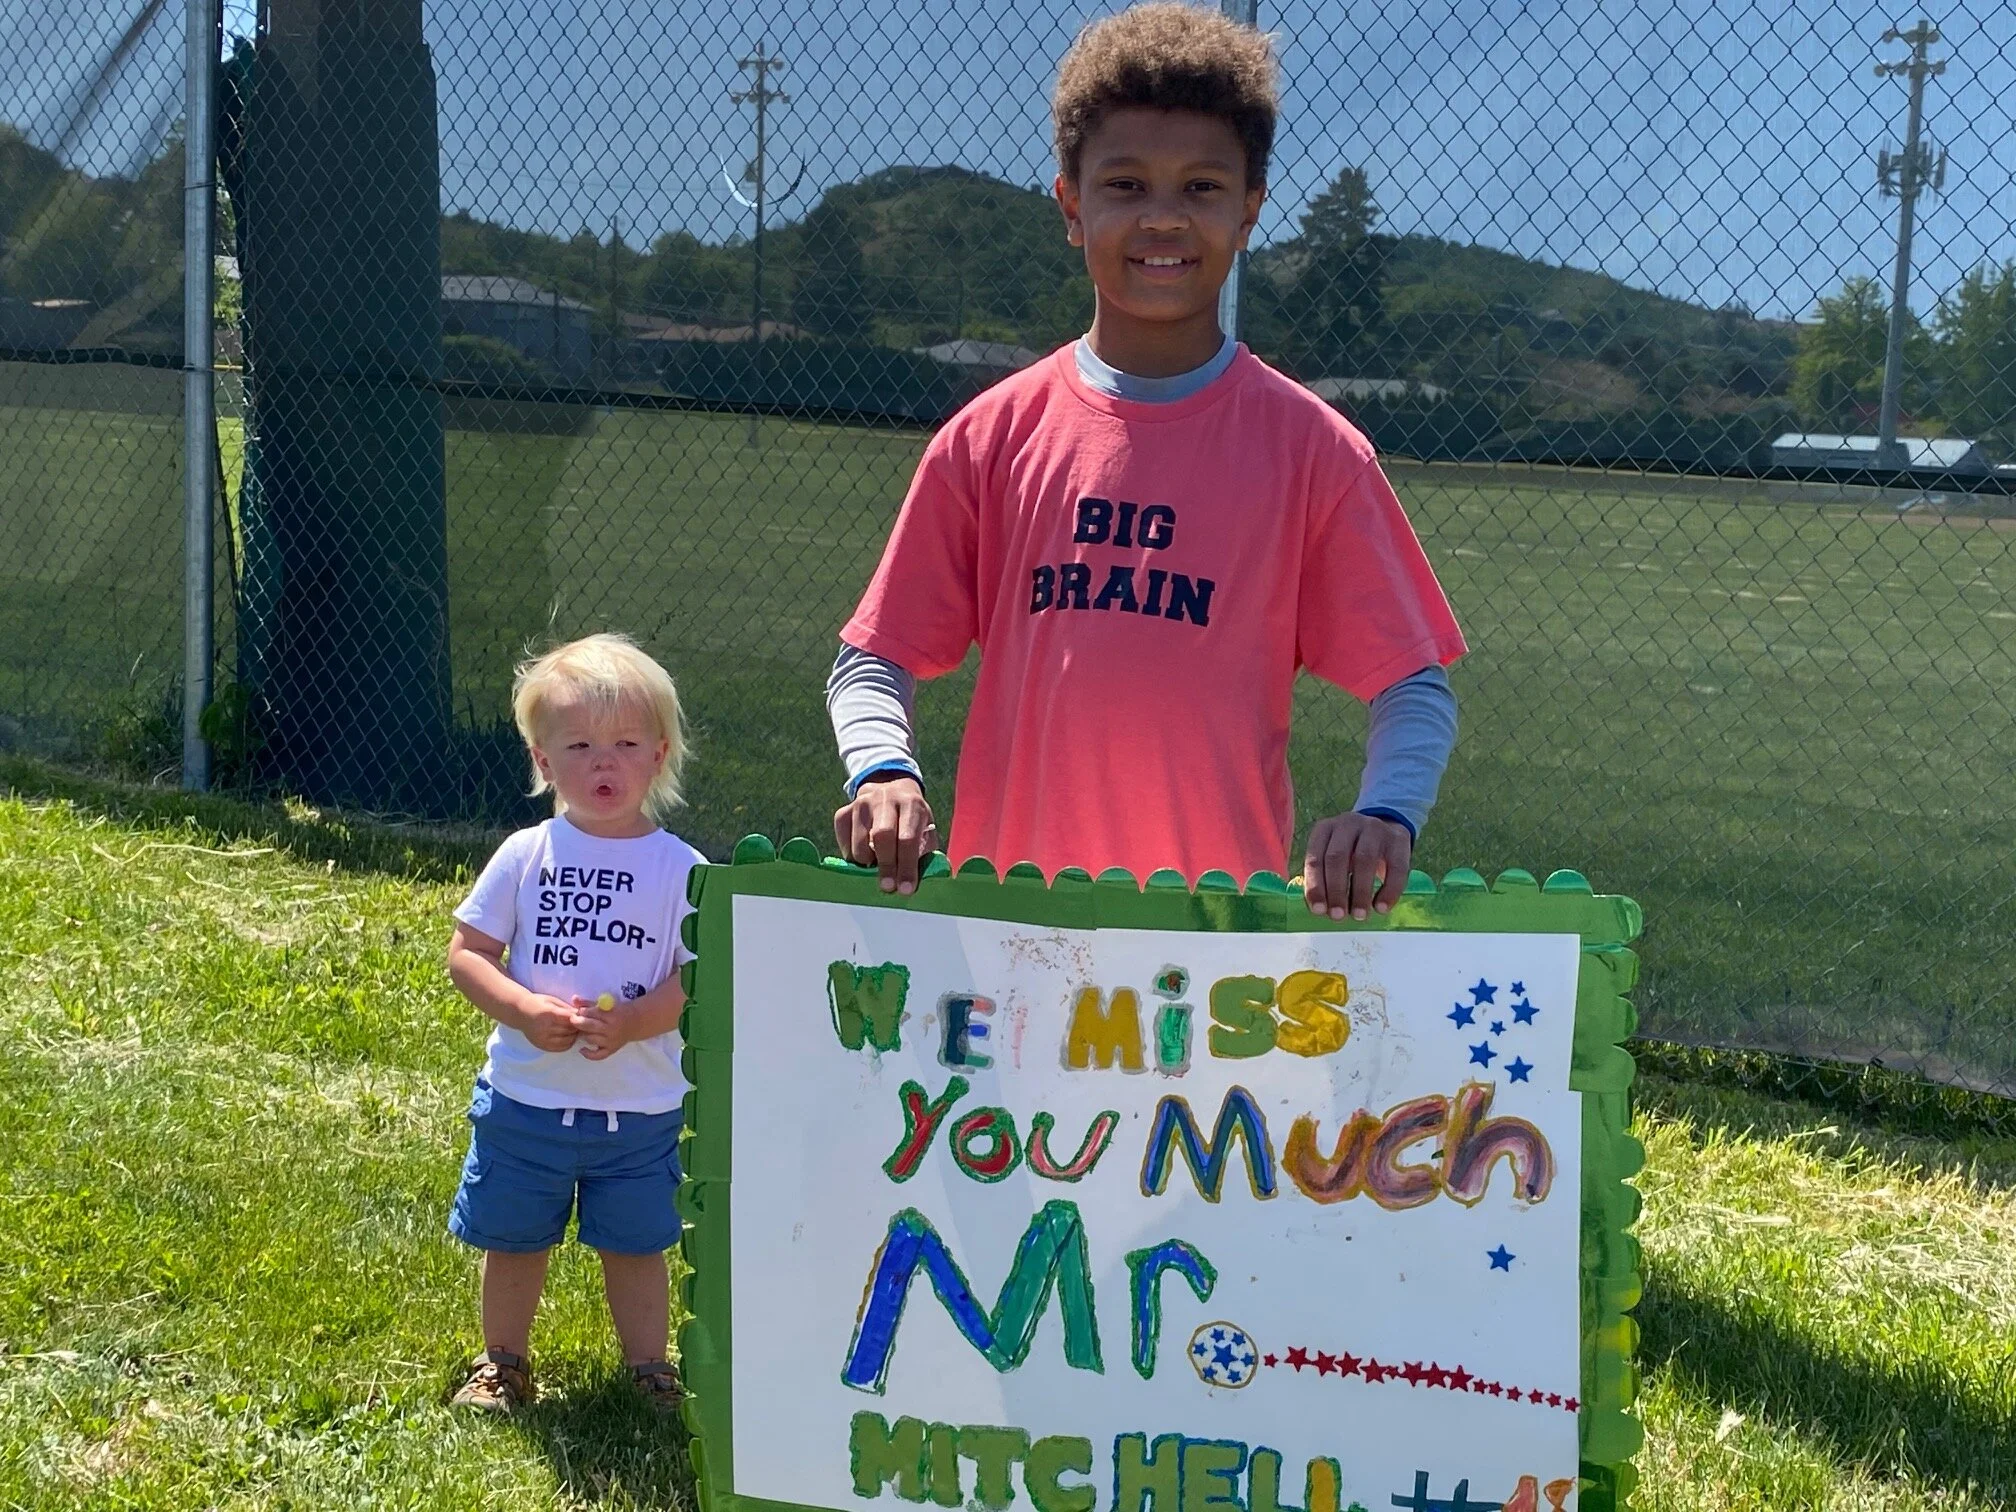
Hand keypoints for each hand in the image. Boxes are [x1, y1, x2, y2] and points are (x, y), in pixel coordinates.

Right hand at [513, 993, 581, 1051]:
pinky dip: (568, 1042)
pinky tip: (567, 1036)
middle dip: (578, 1026)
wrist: (519, 1012)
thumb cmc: (537, 1003)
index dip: (579, 1017)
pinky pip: (561, 1048)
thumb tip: (581, 1014)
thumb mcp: (552, 1001)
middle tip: (581, 1022)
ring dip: (574, 1035)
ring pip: (568, 1040)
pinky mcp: (542, 1046)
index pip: (571, 1019)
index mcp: (548, 1014)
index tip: (582, 1015)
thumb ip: (566, 1008)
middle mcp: (545, 1028)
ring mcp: (543, 1039)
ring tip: (574, 1028)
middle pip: (570, 1030)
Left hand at [570, 994, 635, 1060]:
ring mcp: (611, 1041)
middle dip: (578, 1022)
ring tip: (582, 1030)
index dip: (582, 1011)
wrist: (636, 1023)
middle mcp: (611, 1029)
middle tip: (573, 1019)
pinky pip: (598, 1055)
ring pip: (590, 1039)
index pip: (593, 1013)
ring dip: (583, 1034)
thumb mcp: (606, 1004)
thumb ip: (589, 1002)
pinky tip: (582, 1049)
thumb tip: (574, 999)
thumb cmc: (619, 1011)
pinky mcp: (611, 1050)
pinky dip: (588, 1054)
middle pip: (589, 1026)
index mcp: (612, 1015)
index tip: (578, 1011)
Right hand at [833, 774, 938, 894]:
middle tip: (888, 887)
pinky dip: (854, 858)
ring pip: (859, 844)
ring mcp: (860, 804)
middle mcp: (884, 799)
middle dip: (886, 866)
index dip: (907, 866)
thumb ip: (926, 855)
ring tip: (878, 866)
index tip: (906, 889)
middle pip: (881, 836)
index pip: (907, 838)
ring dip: (868, 864)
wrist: (889, 790)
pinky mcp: (842, 813)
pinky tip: (866, 855)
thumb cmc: (912, 821)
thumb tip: (926, 882)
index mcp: (911, 804)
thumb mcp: (926, 831)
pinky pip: (845, 844)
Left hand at [1303, 812, 1411, 921]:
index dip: (1316, 886)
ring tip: (1359, 915)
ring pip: (1364, 859)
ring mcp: (1374, 828)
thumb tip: (1320, 910)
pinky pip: (1395, 867)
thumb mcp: (1333, 857)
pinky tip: (1381, 908)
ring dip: (1360, 892)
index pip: (1315, 858)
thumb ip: (1324, 878)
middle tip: (1338, 916)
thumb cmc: (1352, 851)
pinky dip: (1388, 891)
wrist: (1386, 829)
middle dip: (1336, 890)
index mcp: (1325, 829)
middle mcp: (1348, 823)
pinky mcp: (1398, 839)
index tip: (1319, 911)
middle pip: (1337, 857)